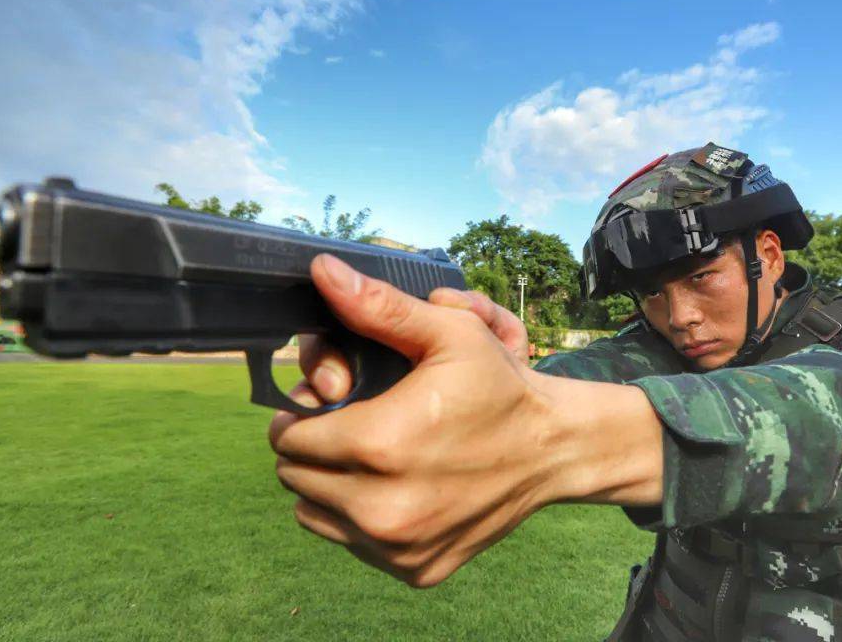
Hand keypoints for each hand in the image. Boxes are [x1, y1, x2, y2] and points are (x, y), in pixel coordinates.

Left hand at [270, 255, 660, 587]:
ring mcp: (397, 547)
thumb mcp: (448, 332)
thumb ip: (377, 306)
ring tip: (372, 456)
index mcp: (379, 444)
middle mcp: (381, 508)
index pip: (288, 439)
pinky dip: (359, 518)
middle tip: (355, 424)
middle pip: (295, 478)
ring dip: (329, 485)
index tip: (333, 401)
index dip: (304, 413)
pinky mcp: (414, 570)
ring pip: (314, 514)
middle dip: (313, 447)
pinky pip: (351, 544)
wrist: (552, 449)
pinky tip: (397, 488)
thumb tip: (321, 271)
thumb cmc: (498, 386)